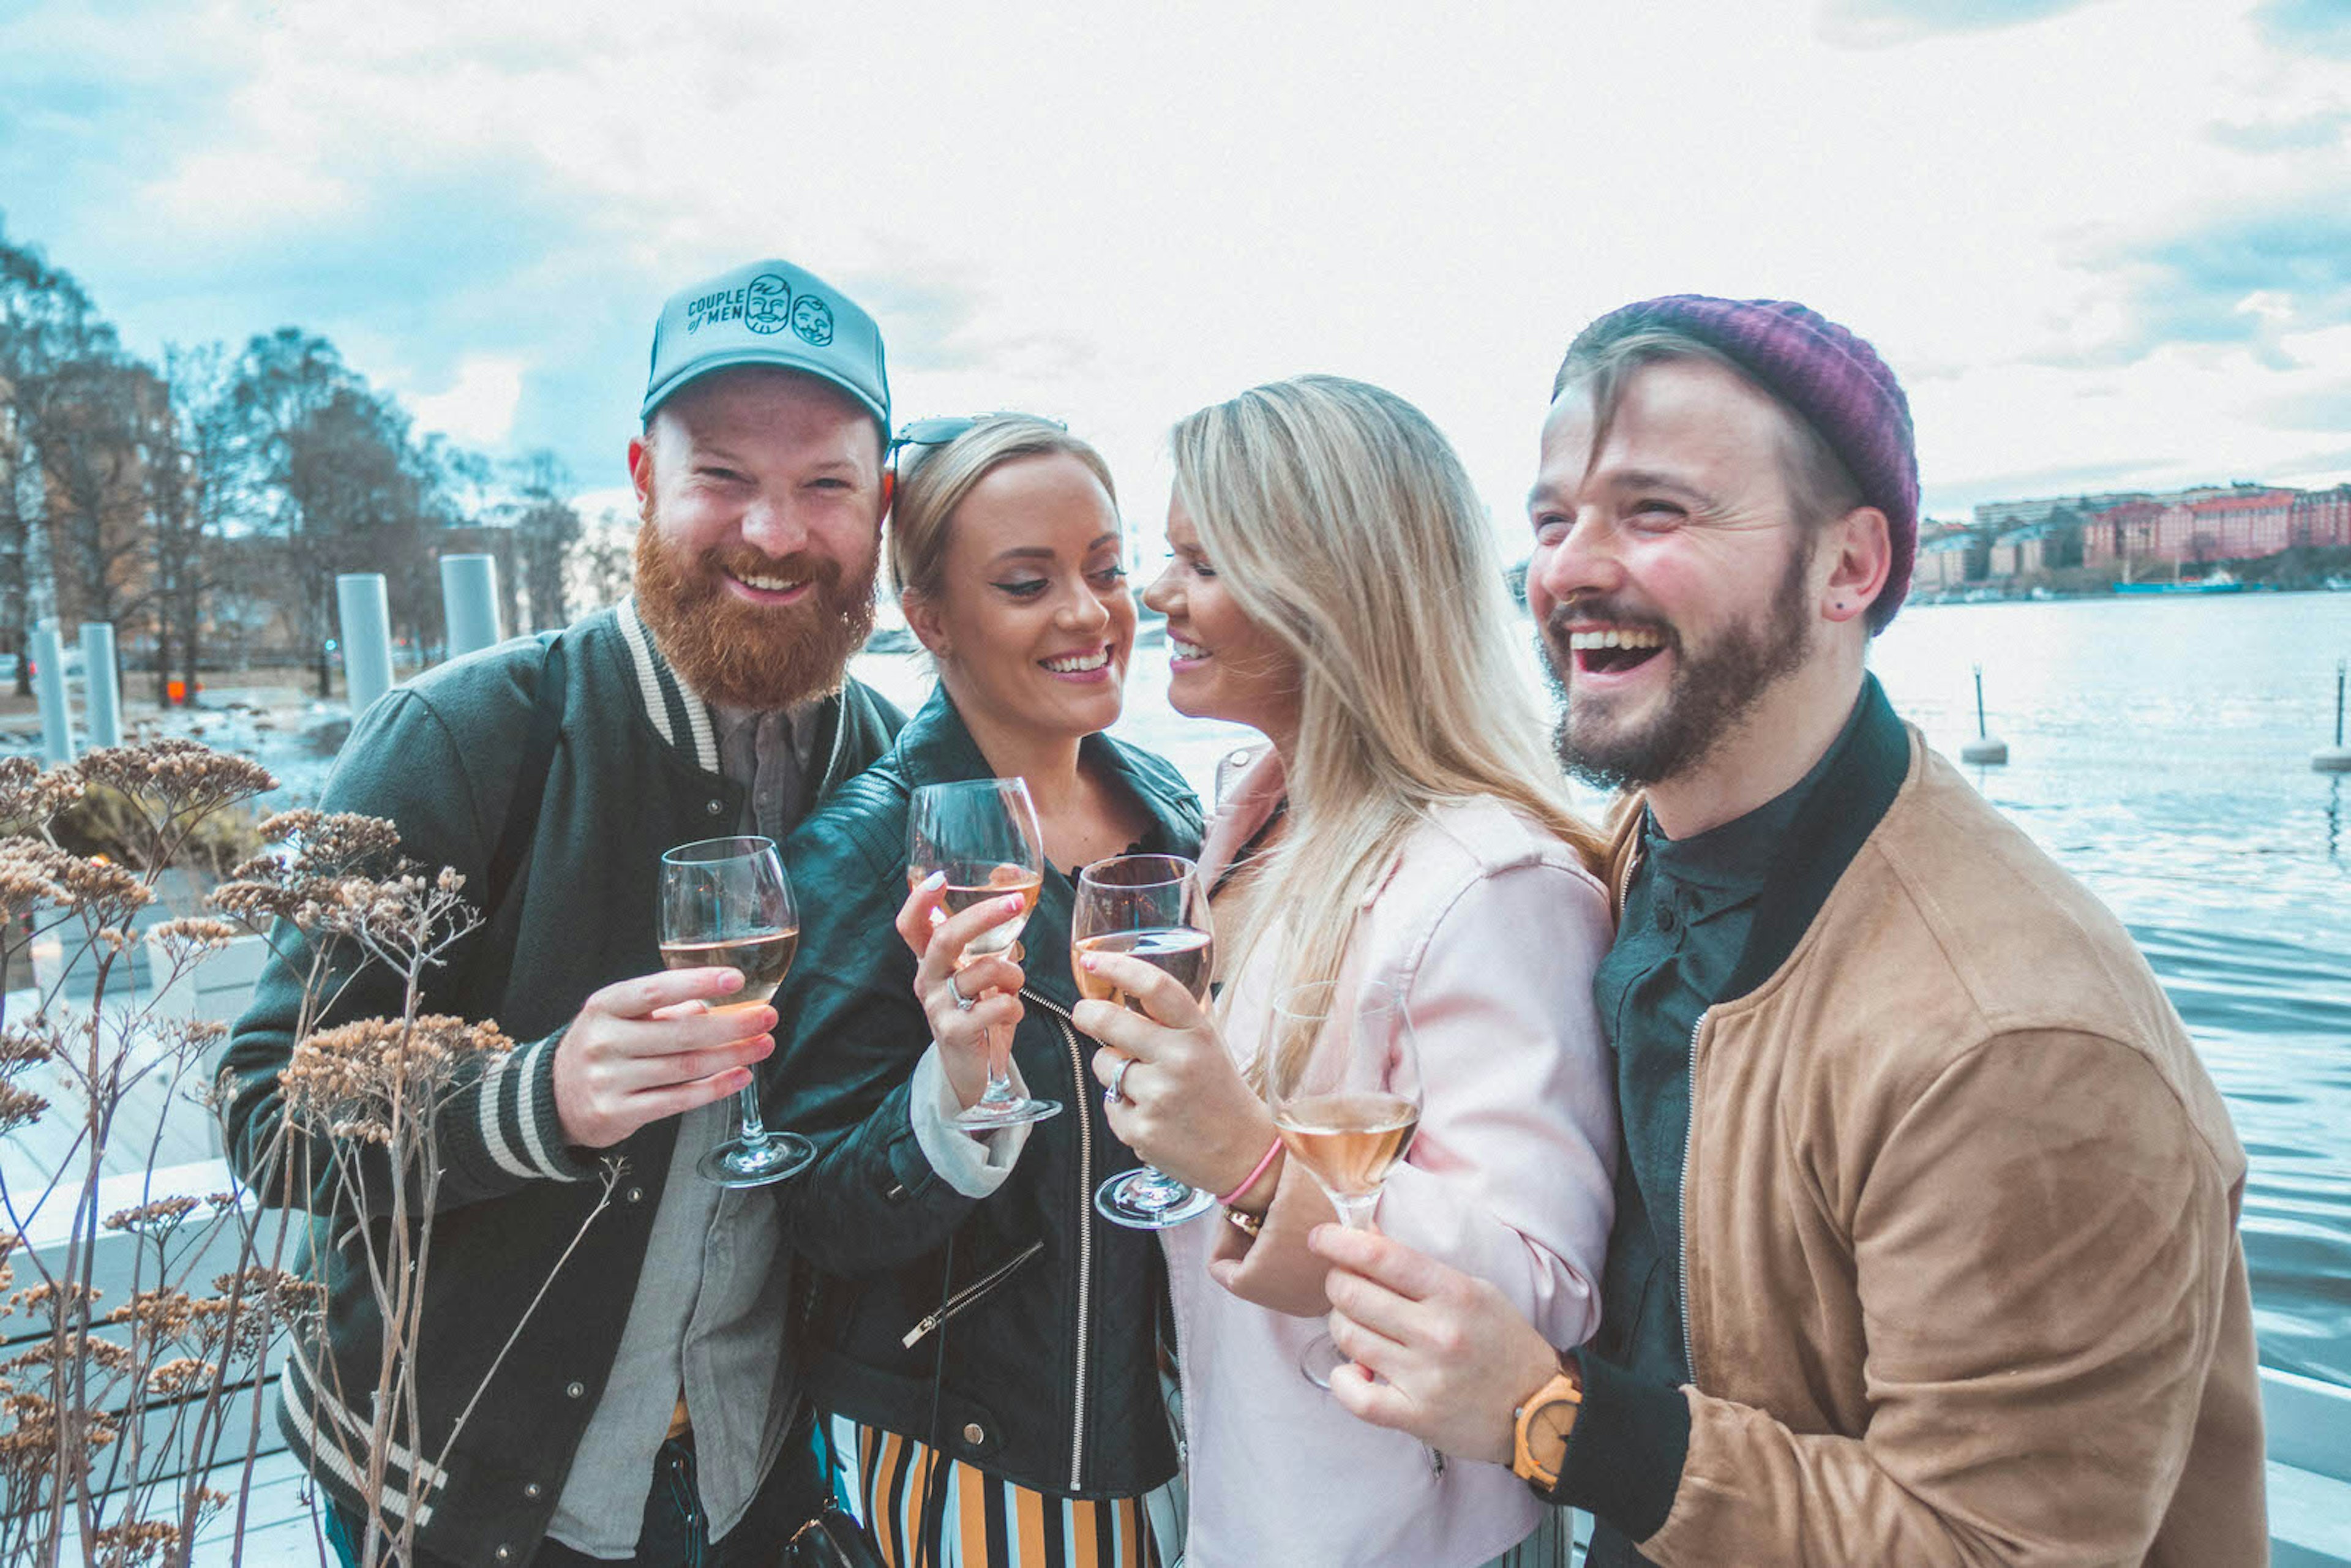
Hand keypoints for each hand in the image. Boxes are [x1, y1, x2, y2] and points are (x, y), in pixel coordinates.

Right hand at [553, 968, 774, 1147]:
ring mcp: (608, 1080)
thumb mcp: (621, 1017)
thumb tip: (715, 1005)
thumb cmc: (604, 1046)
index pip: (655, 990)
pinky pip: (677, 1100)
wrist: (554, 1098)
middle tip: (768, 1018)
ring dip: (732, 1056)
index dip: (697, 983)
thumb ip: (665, 1009)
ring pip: (685, 1068)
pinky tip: (741, 1076)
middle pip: (680, 1033)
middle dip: (732, 1025)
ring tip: (763, 1045)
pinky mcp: (617, 1113)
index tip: (737, 979)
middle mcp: (603, 1041)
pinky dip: (715, 1088)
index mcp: (604, 1006)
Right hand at [896, 874, 1028, 1109]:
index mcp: (931, 962)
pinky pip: (997, 1005)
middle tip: (1014, 902)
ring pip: (984, 970)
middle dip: (983, 916)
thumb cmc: (979, 1014)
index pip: (911, 926)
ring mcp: (937, 1007)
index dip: (920, 900)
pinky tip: (1012, 1013)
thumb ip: (990, 940)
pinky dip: (1015, 1005)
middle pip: (944, 939)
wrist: (973, 1072)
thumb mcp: (981, 974)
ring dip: (1014, 973)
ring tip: (1016, 984)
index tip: (941, 877)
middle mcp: (927, 981)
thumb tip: (1012, 889)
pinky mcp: (954, 1032)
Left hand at [1073, 950, 1272, 1193]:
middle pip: (1111, 1022)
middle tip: (1083, 1013)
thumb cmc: (1221, 1093)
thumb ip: (1176, 1019)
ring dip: (1113, 1068)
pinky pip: (1109, 1104)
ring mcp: (1158, 1098)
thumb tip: (1130, 986)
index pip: (1155, 987)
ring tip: (1146, 1085)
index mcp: (1198, 1034)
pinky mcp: (1140, 1131)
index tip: (1093, 959)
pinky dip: (1122, 1106)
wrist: (1243, 1154)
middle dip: (1088, 1014)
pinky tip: (1151, 1115)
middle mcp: (1179, 1062)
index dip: (1119, 967)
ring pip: (1105, 1065)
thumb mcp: (1210, 1045)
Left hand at [1311, 1223, 1562, 1467]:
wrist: (1539, 1408)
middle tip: (1345, 1284)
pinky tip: (1354, 1371)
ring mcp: (1425, 1377)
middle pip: (1353, 1294)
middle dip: (1338, 1283)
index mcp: (1454, 1293)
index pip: (1382, 1256)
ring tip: (1357, 1325)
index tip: (1320, 1238)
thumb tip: (1364, 1236)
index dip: (1339, 1241)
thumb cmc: (1502, 1342)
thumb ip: (1419, 1268)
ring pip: (1348, 1337)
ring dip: (1341, 1325)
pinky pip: (1355, 1396)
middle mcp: (1438, 1332)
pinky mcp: (1416, 1416)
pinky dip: (1344, 1380)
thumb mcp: (1473, 1290)